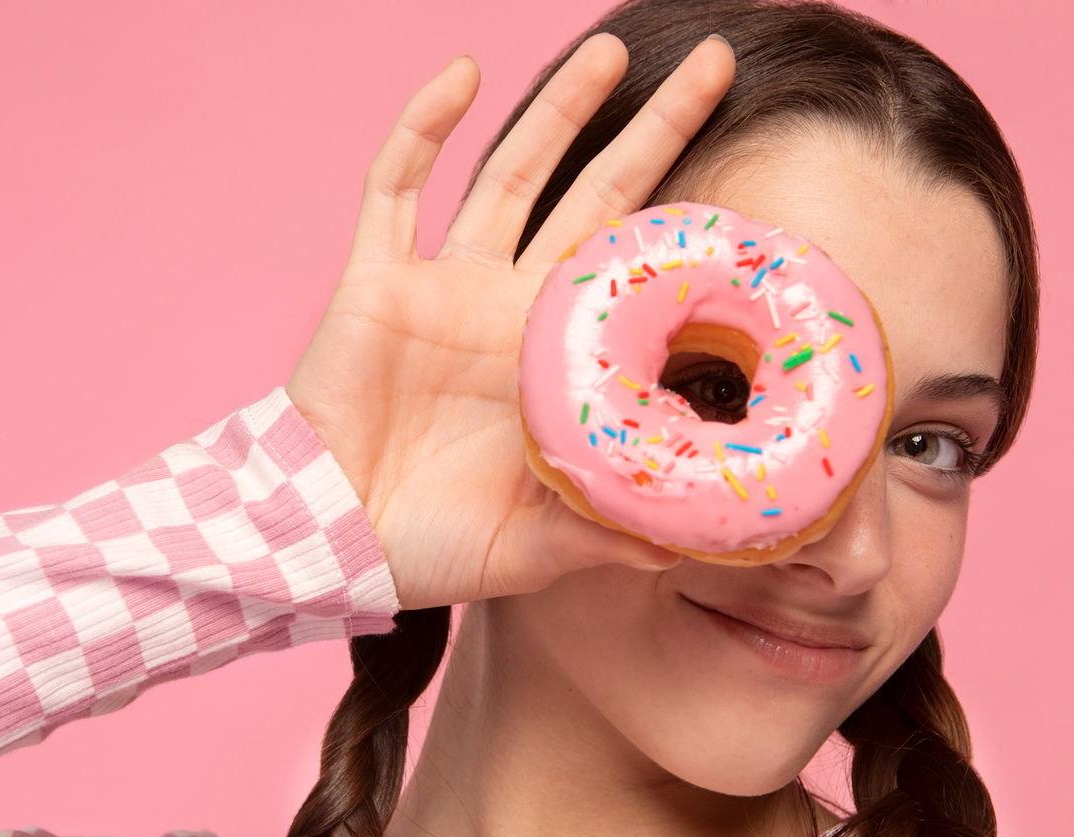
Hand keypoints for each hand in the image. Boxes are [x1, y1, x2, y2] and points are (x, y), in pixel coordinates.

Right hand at [285, 34, 735, 610]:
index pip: (635, 274)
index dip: (686, 229)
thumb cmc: (427, 550)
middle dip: (653, 130)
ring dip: (558, 110)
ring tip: (610, 49)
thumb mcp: (531, 550)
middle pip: (594, 196)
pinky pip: (396, 186)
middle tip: (714, 63)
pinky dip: (424, 129)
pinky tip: (463, 76)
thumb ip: (604, 536)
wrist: (324, 543)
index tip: (750, 189)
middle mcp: (508, 309)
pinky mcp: (376, 279)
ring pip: (509, 173)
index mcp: (554, 365)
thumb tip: (696, 542)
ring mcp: (442, 285)